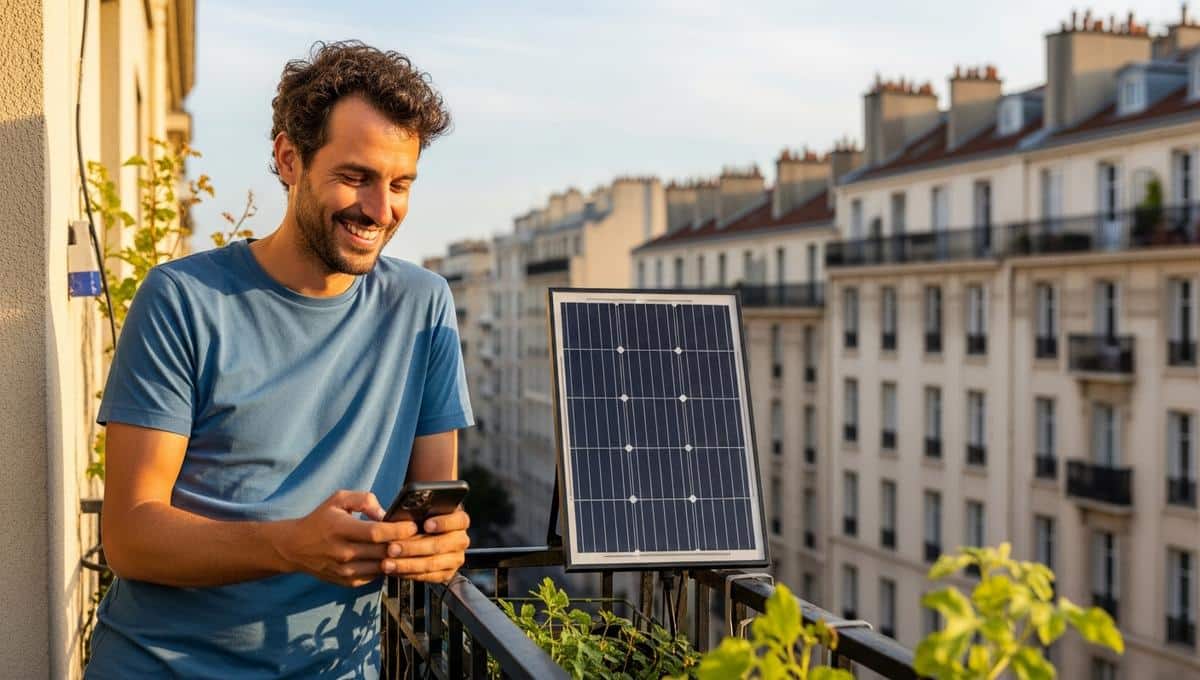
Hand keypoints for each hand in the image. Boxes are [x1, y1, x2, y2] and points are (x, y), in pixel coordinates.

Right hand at [271, 490, 420, 587]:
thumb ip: (364, 499)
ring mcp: (345, 570)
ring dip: (399, 559)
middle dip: (405, 545)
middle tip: (420, 537)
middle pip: (383, 552)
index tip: (413, 525)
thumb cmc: (321, 519)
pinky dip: (387, 568)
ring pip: (382, 567)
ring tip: (412, 548)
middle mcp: (342, 552)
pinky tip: (395, 558)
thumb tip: (385, 513)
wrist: (296, 548)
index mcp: (341, 529)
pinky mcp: (348, 581)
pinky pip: (375, 576)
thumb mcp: (338, 499)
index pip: (376, 533)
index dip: (398, 530)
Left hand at [382, 509, 470, 583]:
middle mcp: (461, 539)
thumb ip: (412, 506)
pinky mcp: (446, 573)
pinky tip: (393, 569)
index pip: (458, 520)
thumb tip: (384, 514)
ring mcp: (455, 558)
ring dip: (407, 564)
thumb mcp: (416, 507)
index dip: (443, 522)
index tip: (425, 524)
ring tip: (386, 562)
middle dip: (414, 547)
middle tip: (392, 547)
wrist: (421, 532)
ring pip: (432, 564)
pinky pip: (428, 576)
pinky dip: (410, 573)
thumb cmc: (417, 517)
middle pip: (441, 545)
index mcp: (459, 519)